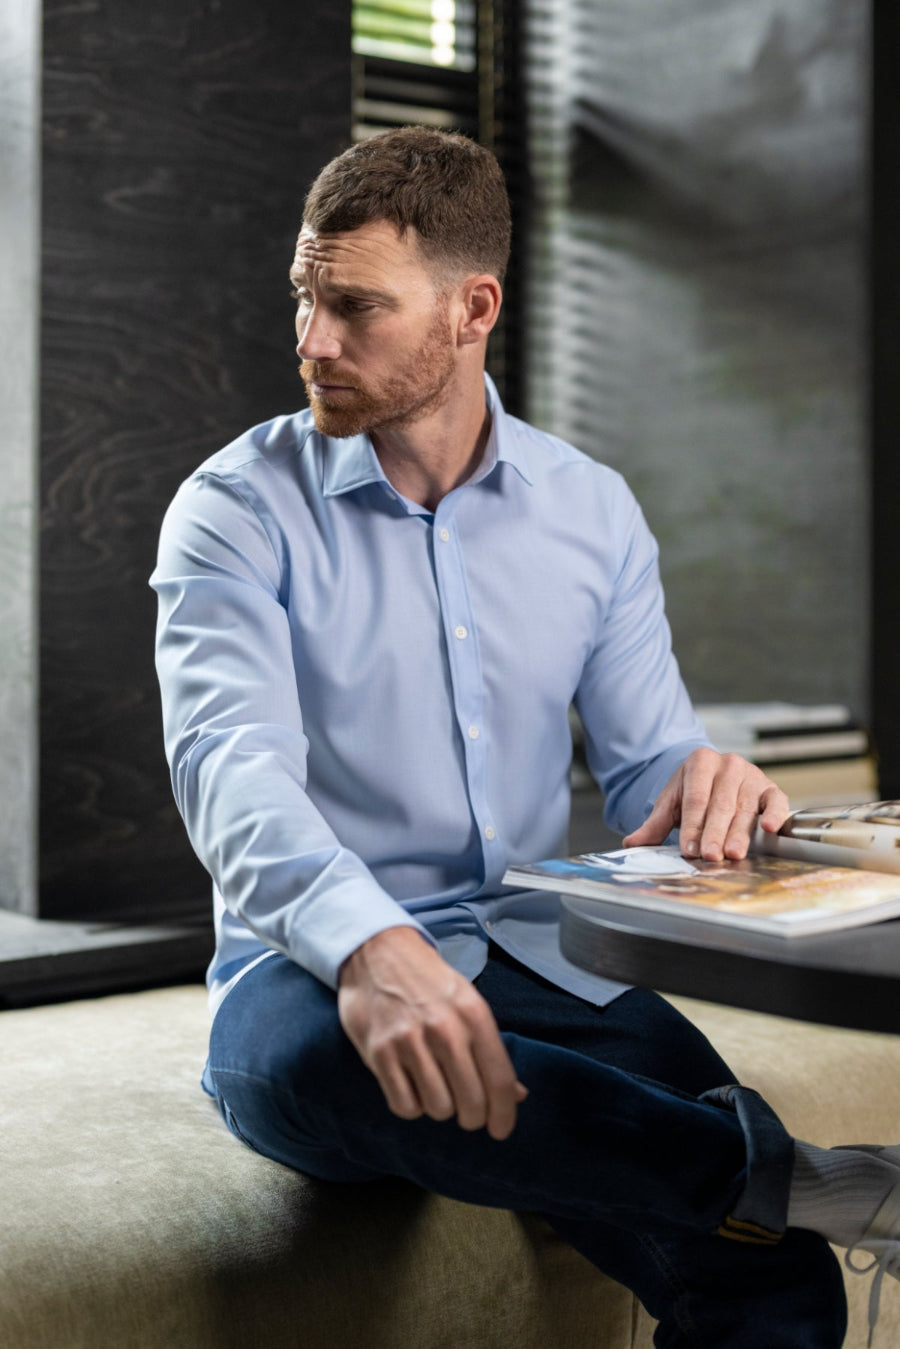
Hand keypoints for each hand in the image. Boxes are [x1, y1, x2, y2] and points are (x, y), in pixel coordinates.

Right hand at [337, 927, 527, 1140]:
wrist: (378, 953)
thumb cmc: (429, 982)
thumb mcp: (467, 1003)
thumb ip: (490, 1048)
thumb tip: (516, 1094)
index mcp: (473, 1014)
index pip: (499, 1078)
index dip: (504, 1114)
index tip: (501, 1130)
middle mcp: (445, 1029)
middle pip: (471, 1102)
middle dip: (472, 1117)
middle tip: (467, 1112)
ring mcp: (410, 1041)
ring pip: (438, 1108)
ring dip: (439, 1108)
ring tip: (435, 1087)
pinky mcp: (380, 1053)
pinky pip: (404, 1105)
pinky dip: (411, 1105)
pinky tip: (411, 1086)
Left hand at [622, 747, 789, 861]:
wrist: (715, 776)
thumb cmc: (693, 793)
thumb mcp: (671, 804)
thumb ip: (653, 825)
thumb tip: (632, 843)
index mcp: (700, 762)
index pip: (695, 798)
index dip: (692, 825)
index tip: (689, 848)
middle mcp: (728, 764)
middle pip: (720, 804)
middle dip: (714, 832)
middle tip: (710, 855)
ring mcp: (752, 775)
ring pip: (745, 807)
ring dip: (739, 833)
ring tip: (733, 853)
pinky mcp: (771, 788)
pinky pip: (776, 801)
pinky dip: (775, 814)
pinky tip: (769, 828)